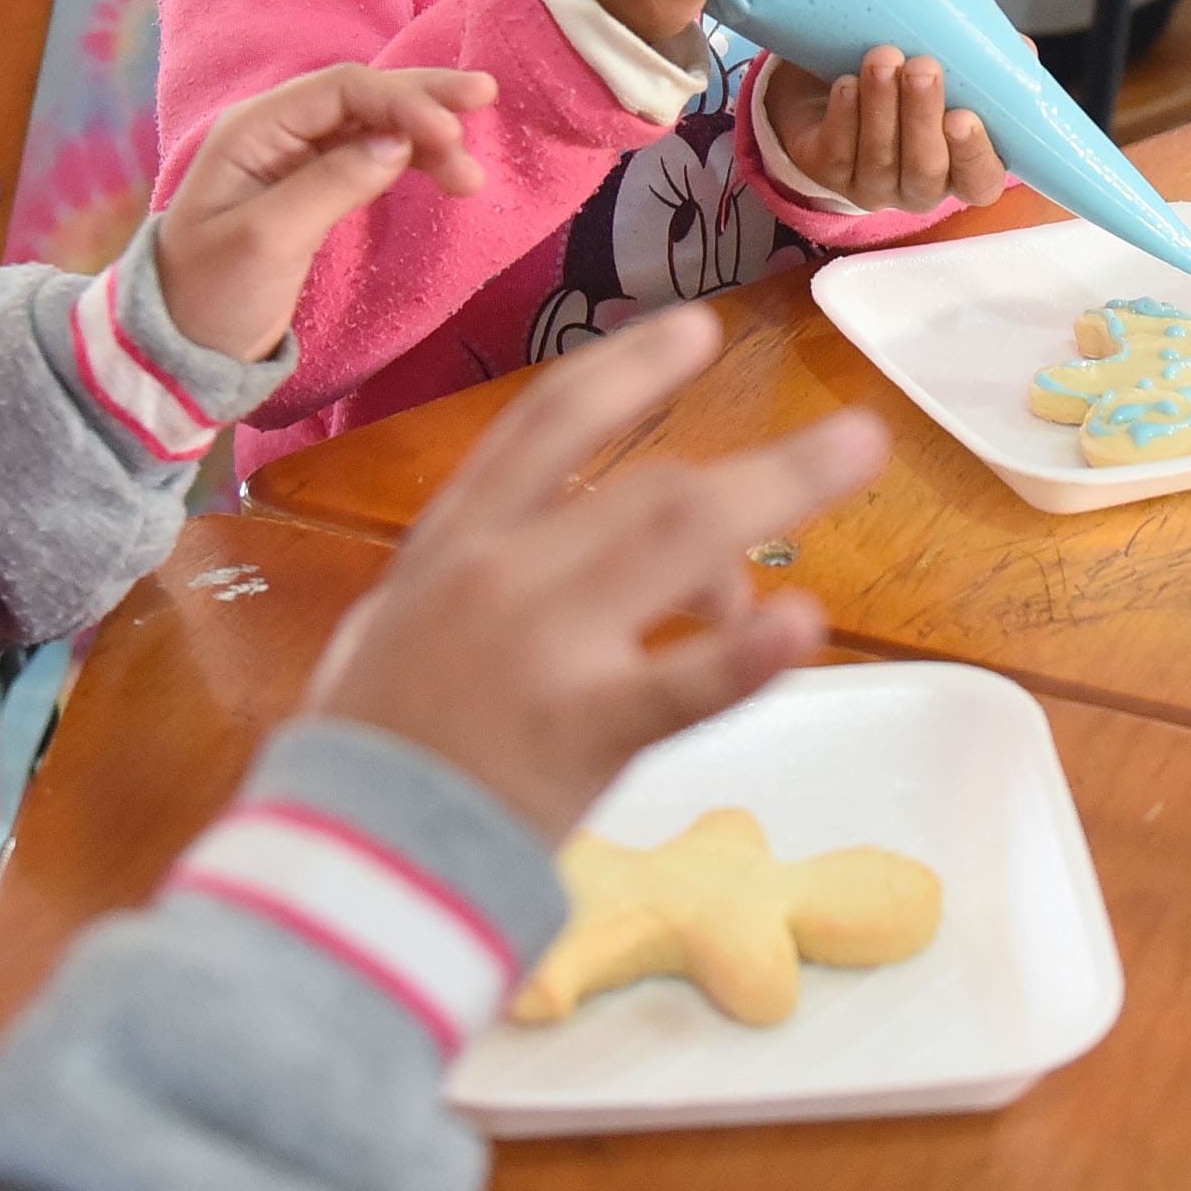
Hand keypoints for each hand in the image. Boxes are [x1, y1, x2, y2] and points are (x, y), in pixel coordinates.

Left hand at [152, 63, 496, 360]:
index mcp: (255, 129)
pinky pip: (371, 156)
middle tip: (486, 97)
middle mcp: (277, 131)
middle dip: (425, 99)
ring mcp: (296, 159)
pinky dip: (411, 159)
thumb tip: (397, 144)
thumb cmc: (211, 295)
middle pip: (363, 95)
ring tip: (472, 173)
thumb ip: (331, 185)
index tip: (453, 134)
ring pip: (374, 126)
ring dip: (426, 138)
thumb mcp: (267, 241)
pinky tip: (442, 170)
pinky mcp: (313, 189)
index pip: (342, 90)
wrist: (178, 350)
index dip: (403, 101)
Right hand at [304, 306, 886, 839]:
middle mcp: (501, 572)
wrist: (333, 859)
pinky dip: (741, 659)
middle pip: (648, 486)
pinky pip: (673, 689)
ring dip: (778, 491)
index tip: (697, 331)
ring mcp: (541, 646)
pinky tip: (801, 625)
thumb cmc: (363, 753)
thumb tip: (515, 550)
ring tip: (857, 465)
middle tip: (856, 437)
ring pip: (676, 542)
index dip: (626, 371)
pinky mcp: (574, 732)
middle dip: (761, 460)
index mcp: (453, 543)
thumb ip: (459, 582)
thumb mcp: (389, 632)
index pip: (546, 425)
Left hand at [764, 46, 1002, 212]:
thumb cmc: (907, 81)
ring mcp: (872, 186)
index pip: (980, 181)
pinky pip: (838, 154)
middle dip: (923, 118)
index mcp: (961, 169)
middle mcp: (919, 188)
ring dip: (882, 106)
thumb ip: (987, 64)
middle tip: (923, 68)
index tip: (964, 116)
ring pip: (880, 159)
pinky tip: (846, 84)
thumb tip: (1020, 47)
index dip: (975, 155)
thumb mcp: (951, 70)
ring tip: (882, 58)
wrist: (831, 81)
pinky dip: (844, 117)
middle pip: (925, 170)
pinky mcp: (828, 173)